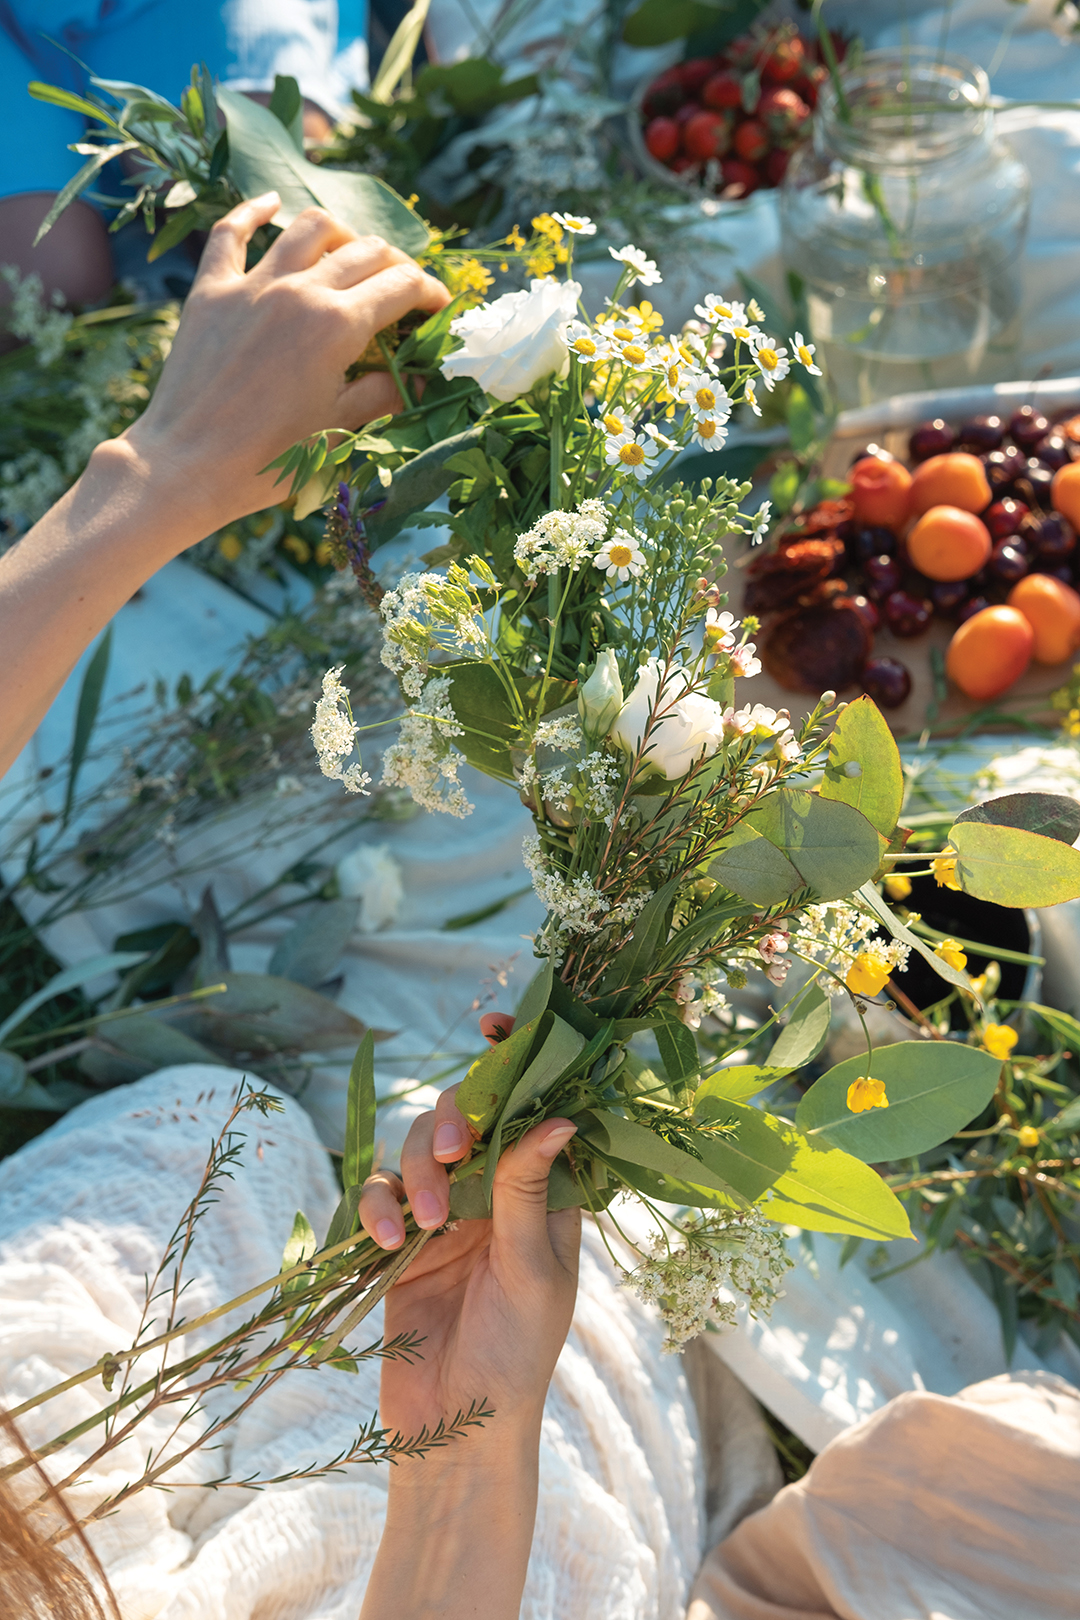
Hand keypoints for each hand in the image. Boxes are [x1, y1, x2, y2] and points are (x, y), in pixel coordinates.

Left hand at [124, 192, 449, 537]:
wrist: (187, 466)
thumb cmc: (269, 460)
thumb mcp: (337, 430)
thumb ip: (381, 394)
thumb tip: (418, 380)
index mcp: (337, 325)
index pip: (402, 285)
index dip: (431, 293)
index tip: (438, 309)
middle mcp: (298, 291)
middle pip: (365, 251)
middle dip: (396, 266)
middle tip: (403, 291)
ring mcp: (251, 285)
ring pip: (308, 227)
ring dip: (341, 233)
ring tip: (350, 251)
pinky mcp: (211, 291)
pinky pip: (231, 233)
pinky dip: (254, 213)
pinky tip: (271, 204)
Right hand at [359, 1086, 579, 1444]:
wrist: (457, 1426)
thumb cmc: (516, 1354)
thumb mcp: (532, 1269)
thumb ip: (529, 1190)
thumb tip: (561, 1116)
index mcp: (543, 1193)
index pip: (535, 1112)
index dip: (519, 1064)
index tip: (496, 1027)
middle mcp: (494, 1193)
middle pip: (468, 1117)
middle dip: (455, 1120)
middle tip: (454, 1151)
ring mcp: (444, 1213)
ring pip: (419, 1147)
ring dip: (419, 1171)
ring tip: (428, 1226)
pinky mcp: (399, 1239)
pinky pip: (380, 1195)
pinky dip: (378, 1206)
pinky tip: (390, 1242)